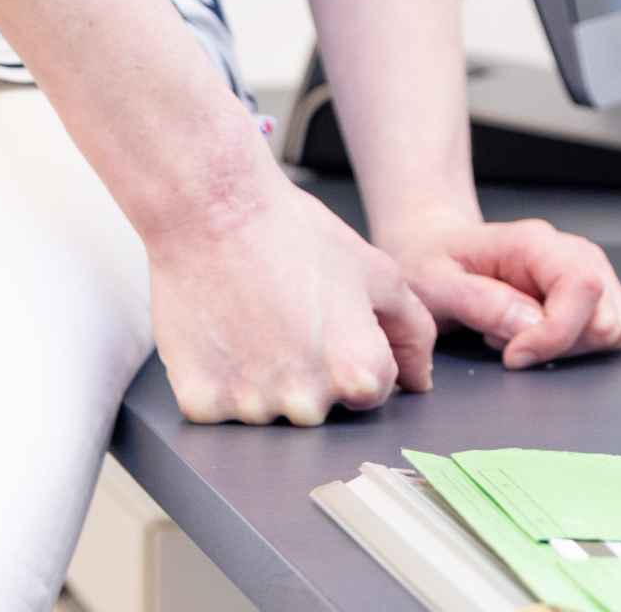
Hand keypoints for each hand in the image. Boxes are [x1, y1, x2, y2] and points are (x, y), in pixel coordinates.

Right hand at [148, 173, 436, 425]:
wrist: (211, 212)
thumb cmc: (294, 235)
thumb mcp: (377, 273)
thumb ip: (412, 332)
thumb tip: (419, 381)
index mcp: (358, 373)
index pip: (374, 389)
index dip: (355, 349)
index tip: (328, 319)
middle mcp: (308, 403)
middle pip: (322, 406)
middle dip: (313, 371)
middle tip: (288, 316)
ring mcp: (251, 408)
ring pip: (269, 409)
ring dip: (263, 378)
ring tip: (253, 321)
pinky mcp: (200, 404)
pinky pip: (217, 408)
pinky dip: (217, 380)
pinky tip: (220, 335)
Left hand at [381, 217, 620, 369]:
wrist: (431, 249)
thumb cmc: (429, 263)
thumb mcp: (433, 284)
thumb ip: (480, 303)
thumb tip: (529, 327)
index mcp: (534, 242)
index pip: (581, 286)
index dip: (555, 334)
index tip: (514, 357)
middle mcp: (571, 251)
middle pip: (605, 312)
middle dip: (561, 345)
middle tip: (507, 342)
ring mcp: (584, 272)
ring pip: (613, 325)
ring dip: (569, 347)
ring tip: (518, 336)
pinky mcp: (588, 295)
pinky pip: (606, 331)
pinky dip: (575, 347)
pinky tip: (535, 337)